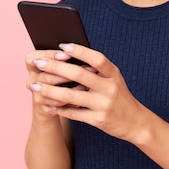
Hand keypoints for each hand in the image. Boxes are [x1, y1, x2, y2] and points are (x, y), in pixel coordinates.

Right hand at [25, 49, 86, 119]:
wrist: (55, 104)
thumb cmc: (60, 78)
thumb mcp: (61, 66)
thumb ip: (65, 59)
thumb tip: (82, 53)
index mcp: (32, 66)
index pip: (32, 58)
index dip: (49, 56)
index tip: (67, 55)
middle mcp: (31, 80)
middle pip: (45, 76)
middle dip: (66, 73)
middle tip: (86, 69)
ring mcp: (36, 95)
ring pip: (50, 91)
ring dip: (71, 87)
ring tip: (87, 84)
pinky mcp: (43, 108)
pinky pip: (56, 104)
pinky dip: (70, 101)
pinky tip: (82, 97)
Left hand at [32, 43, 148, 141]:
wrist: (135, 122)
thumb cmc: (118, 96)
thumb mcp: (113, 79)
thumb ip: (96, 69)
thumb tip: (68, 55)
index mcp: (113, 74)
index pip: (97, 58)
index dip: (80, 51)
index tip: (61, 46)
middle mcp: (110, 88)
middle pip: (80, 74)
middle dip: (55, 67)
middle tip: (37, 63)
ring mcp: (104, 104)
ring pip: (72, 95)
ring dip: (50, 90)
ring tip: (34, 85)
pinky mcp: (99, 120)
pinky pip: (74, 113)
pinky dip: (59, 109)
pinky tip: (47, 104)